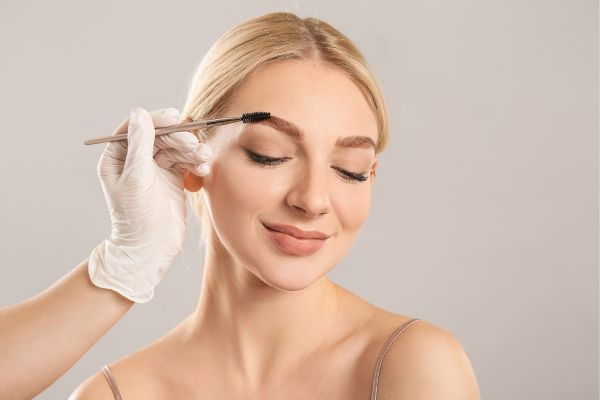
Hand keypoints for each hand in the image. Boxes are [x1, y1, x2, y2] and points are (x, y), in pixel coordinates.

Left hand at [88, 107, 212, 302]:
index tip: (174, 117)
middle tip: (193, 144)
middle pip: (159, 136)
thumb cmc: (137, 217)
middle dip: (178, 138)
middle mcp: (136, 161)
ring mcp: (156, 170)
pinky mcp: (173, 179)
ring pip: (176, 148)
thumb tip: (140, 113)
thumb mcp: (136, 177)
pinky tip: (203, 168)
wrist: (152, 249)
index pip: (136, 128)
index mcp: (117, 158)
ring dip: (191, 150)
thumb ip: (140, 144)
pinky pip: (186, 162)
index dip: (155, 120)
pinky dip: (196, 162)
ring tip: (203, 157)